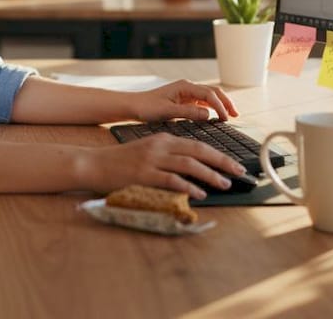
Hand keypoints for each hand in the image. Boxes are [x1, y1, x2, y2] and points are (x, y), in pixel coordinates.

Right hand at [80, 134, 246, 198]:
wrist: (93, 164)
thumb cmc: (120, 162)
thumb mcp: (147, 152)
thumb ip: (168, 157)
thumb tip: (193, 170)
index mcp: (163, 138)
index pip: (198, 144)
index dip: (218, 154)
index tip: (233, 164)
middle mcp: (160, 145)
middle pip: (199, 150)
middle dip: (222, 161)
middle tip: (239, 172)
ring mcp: (152, 159)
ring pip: (189, 164)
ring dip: (210, 174)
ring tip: (224, 183)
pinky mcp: (144, 174)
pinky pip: (172, 180)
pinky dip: (188, 186)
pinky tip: (199, 194)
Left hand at [128, 80, 237, 122]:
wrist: (133, 106)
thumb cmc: (146, 107)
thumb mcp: (167, 112)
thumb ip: (188, 113)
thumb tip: (208, 115)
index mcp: (184, 86)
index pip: (209, 94)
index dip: (220, 106)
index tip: (226, 119)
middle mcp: (187, 87)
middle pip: (214, 92)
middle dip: (226, 102)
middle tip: (236, 115)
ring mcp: (186, 94)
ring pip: (210, 97)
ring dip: (221, 105)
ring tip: (231, 115)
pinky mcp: (184, 101)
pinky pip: (202, 103)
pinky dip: (212, 108)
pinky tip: (216, 117)